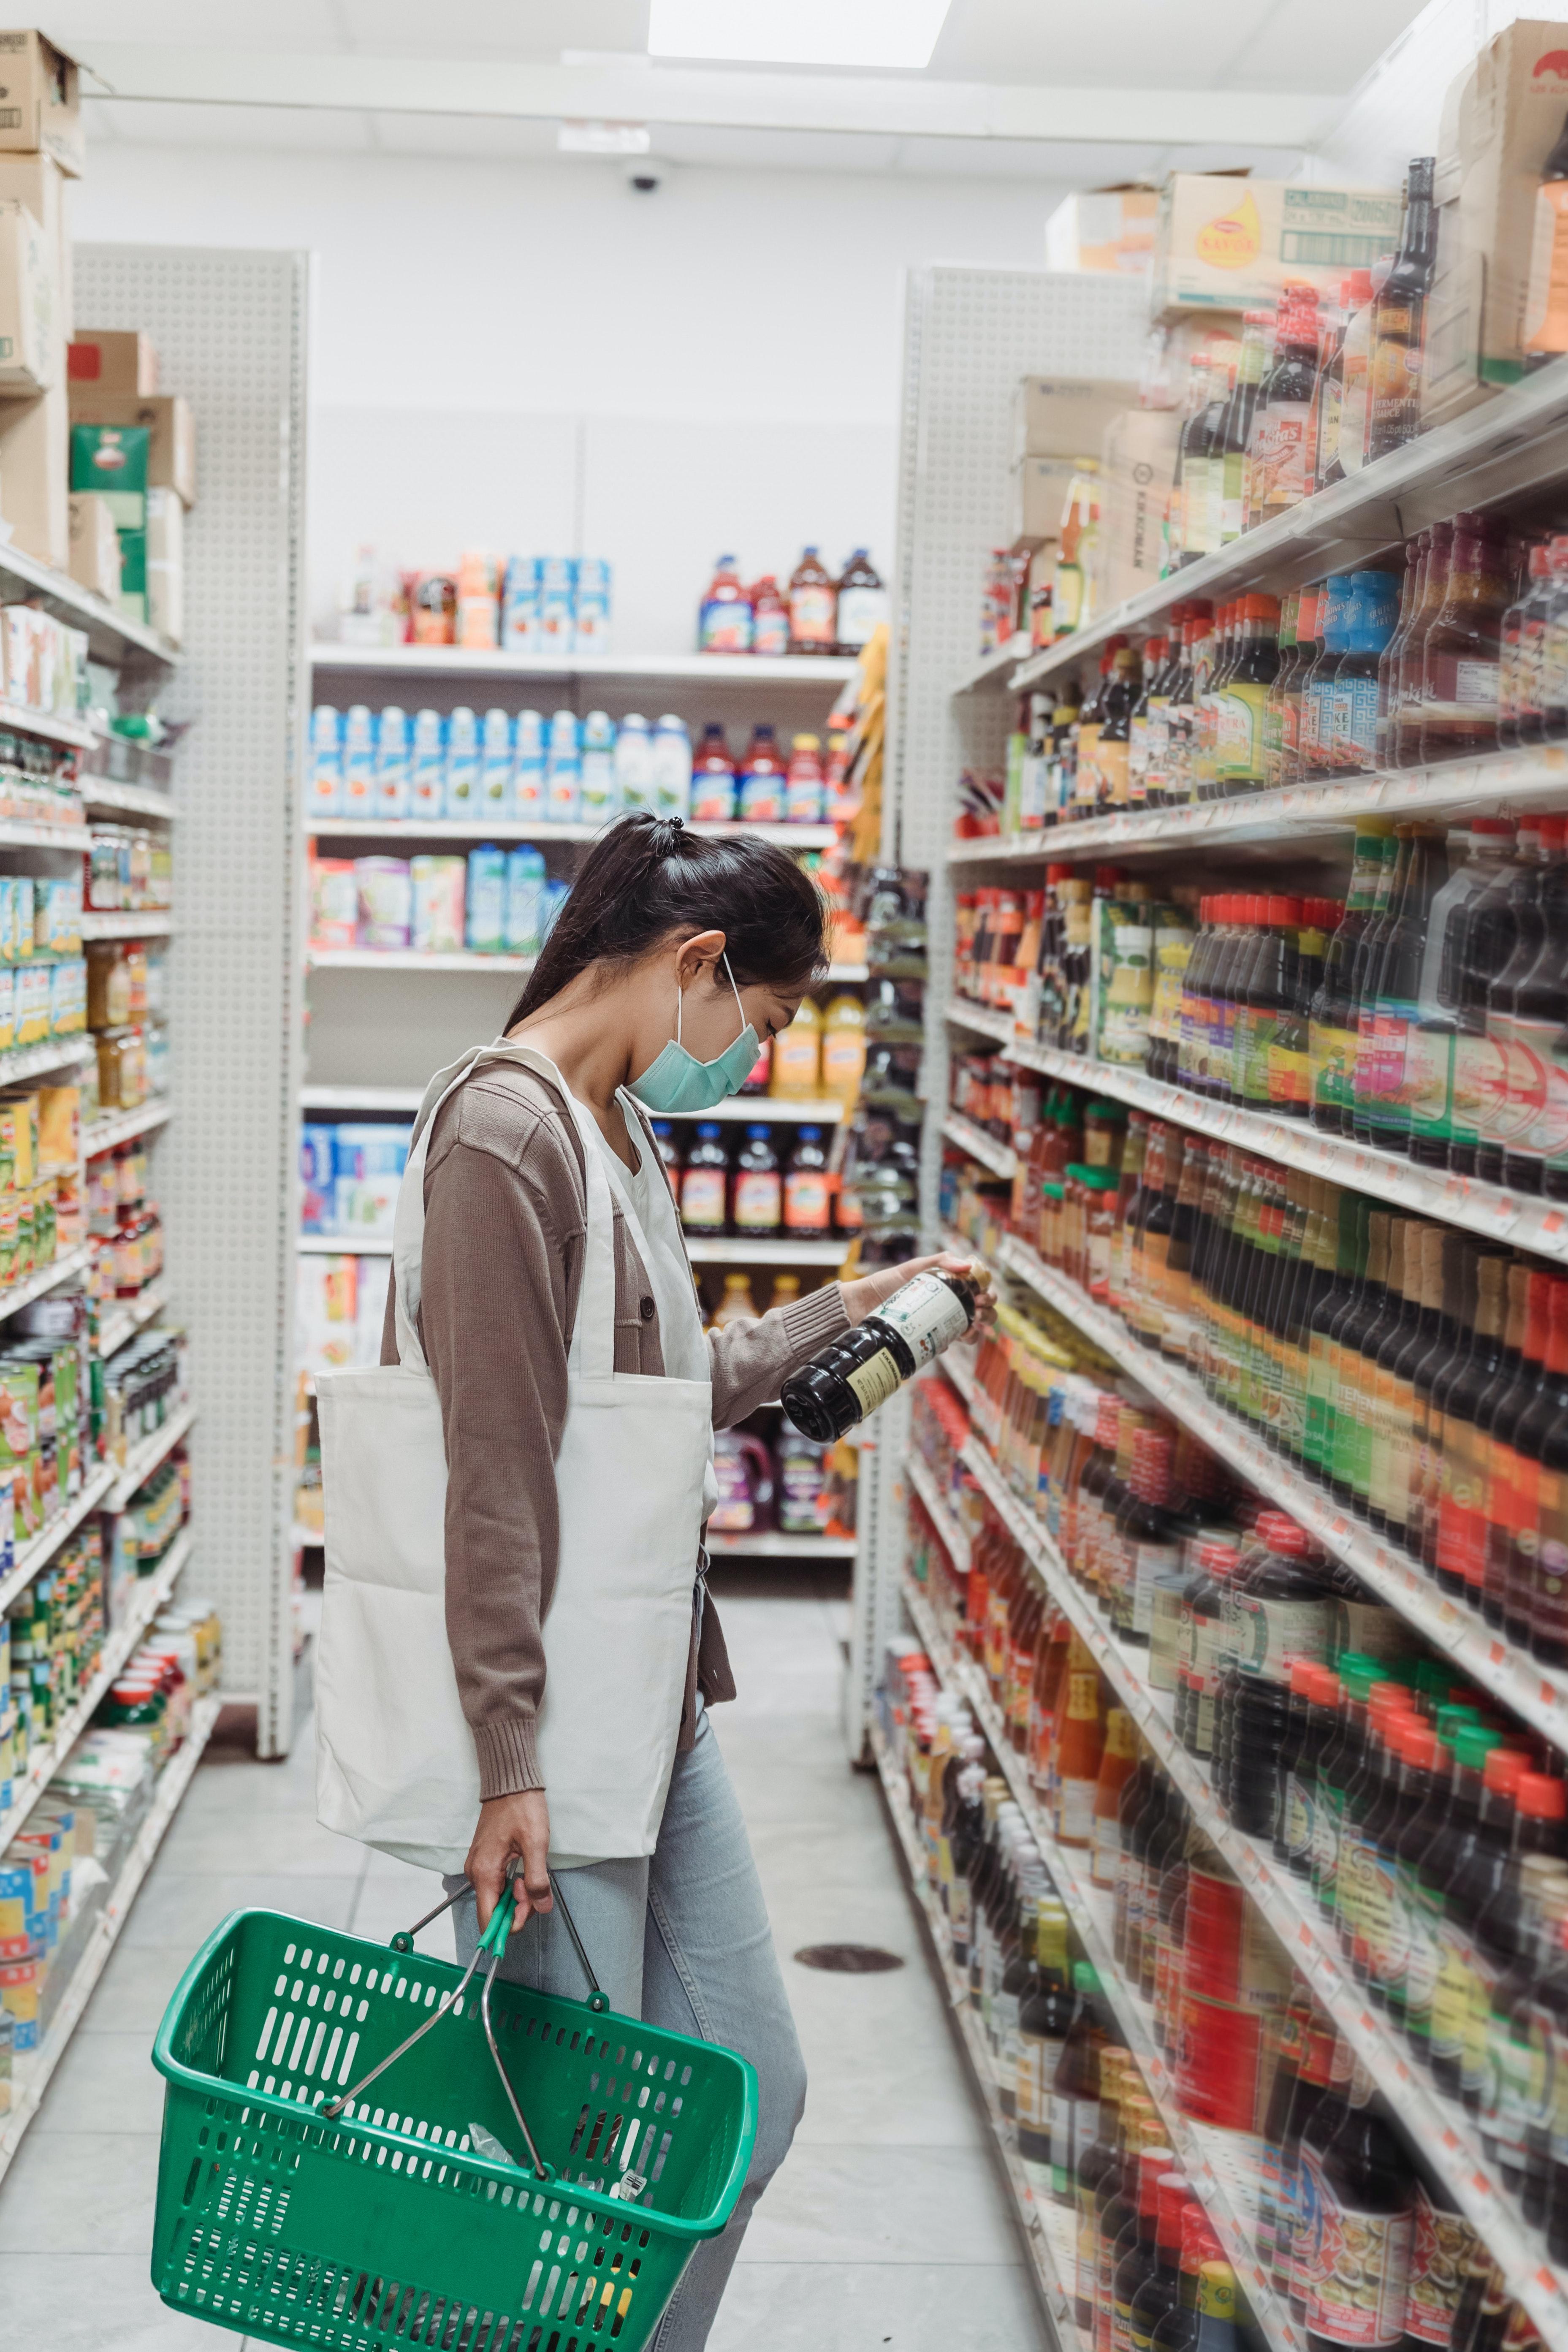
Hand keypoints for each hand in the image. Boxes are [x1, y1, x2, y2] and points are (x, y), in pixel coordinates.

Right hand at [465, 1789, 552, 1936]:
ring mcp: (479, 1867)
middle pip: (494, 1911)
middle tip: (536, 1887)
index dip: (510, 1924)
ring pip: (497, 1898)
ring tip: (531, 1873)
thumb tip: (542, 1907)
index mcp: (484, 1872)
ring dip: (517, 1896)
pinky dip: (512, 1886)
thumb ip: (537, 1879)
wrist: (510, 1783)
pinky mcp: (485, 1861)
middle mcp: (476, 1874)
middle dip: (518, 1907)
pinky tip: (524, 1871)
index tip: (531, 1909)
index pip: (488, 1920)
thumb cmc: (521, 1808)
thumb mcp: (535, 1843)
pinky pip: (497, 1885)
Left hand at [841, 1250, 995, 1338]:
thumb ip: (939, 1261)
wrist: (861, 1307)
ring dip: (978, 1329)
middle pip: (982, 1310)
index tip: (981, 1294)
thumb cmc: (886, 1284)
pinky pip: (951, 1343)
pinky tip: (956, 1337)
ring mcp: (940, 1323)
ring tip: (970, 1324)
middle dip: (987, 1311)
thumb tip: (967, 1265)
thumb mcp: (912, 1268)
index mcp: (949, 1286)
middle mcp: (949, 1305)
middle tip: (977, 1310)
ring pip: (972, 1329)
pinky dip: (959, 1340)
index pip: (979, 1289)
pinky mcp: (930, 1339)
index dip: (987, 1292)